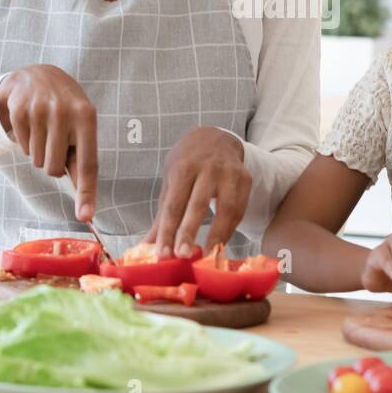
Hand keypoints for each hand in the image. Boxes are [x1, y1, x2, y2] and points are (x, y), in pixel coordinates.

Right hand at [0, 64, 97, 219]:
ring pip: (36, 161)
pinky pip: (22, 148)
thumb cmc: (65, 106)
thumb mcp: (81, 123)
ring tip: (44, 130)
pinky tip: (31, 125)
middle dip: (53, 163)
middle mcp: (64, 113)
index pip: (88, 163)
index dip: (87, 192)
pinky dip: (26, 143)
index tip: (85, 216)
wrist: (36, 76)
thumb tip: (85, 199)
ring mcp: (39, 111)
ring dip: (39, 152)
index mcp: (87, 117)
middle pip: (54, 169)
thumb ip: (83, 157)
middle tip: (55, 141)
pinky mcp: (18, 111)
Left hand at [146, 127, 250, 256]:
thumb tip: (146, 246)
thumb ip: (163, 214)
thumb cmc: (188, 162)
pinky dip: (231, 228)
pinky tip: (222, 243)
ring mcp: (229, 172)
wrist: (215, 138)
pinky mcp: (245, 178)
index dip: (167, 231)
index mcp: (183, 168)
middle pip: (197, 204)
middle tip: (183, 255)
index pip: (173, 204)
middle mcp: (207, 168)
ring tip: (208, 254)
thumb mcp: (171, 180)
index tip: (163, 254)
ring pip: (226, 207)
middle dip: (189, 231)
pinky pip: (240, 209)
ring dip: (217, 234)